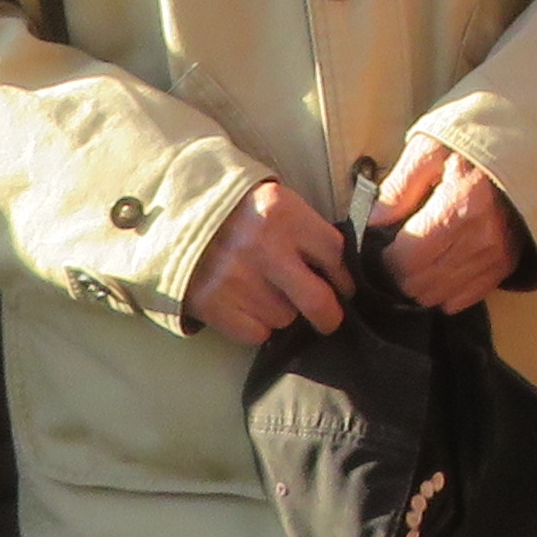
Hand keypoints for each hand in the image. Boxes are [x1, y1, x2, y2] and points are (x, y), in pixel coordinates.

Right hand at [187, 177, 358, 341]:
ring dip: (282, 312)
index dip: (344, 278)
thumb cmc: (239, 213)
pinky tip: (246, 305)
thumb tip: (360, 249)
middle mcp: (264, 247)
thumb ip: (312, 229)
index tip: (343, 288)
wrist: (175, 218)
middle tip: (327, 318)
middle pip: (318, 301)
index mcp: (284, 213)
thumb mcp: (278, 203)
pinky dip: (256, 325)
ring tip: (265, 293)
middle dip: (329, 316)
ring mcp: (237, 279)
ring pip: (286, 318)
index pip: (335, 255)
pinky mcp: (214, 305)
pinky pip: (257, 333)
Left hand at [376, 136, 526, 313]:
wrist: (527, 145)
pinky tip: (441, 268)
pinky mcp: (507, 263)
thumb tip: (372, 223)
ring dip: (421, 284)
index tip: (383, 245)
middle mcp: (482, 237)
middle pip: (421, 284)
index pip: (408, 259)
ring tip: (419, 259)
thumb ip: (399, 187)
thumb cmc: (471, 144)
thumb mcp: (429, 148)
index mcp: (460, 204)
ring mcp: (497, 254)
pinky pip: (466, 298)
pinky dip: (447, 291)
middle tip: (398, 251)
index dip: (386, 258)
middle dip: (400, 273)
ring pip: (440, 296)